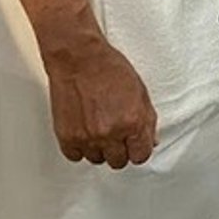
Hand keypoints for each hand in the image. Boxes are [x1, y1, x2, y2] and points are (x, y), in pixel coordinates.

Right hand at [42, 37, 156, 168]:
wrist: (78, 57)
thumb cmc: (108, 68)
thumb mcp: (140, 92)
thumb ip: (147, 121)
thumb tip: (150, 141)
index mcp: (133, 122)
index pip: (140, 156)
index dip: (138, 150)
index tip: (134, 145)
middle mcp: (111, 133)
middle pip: (119, 161)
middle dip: (120, 150)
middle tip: (115, 134)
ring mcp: (88, 136)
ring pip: (97, 159)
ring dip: (99, 148)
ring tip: (97, 128)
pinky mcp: (67, 136)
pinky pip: (75, 156)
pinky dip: (79, 147)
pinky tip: (83, 132)